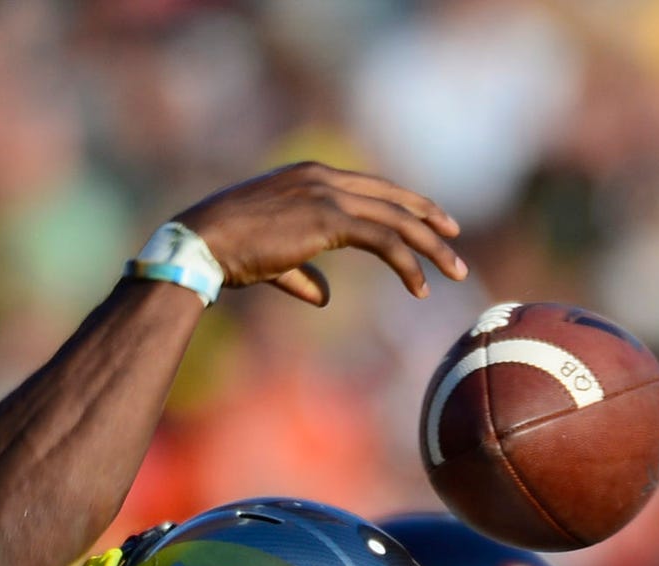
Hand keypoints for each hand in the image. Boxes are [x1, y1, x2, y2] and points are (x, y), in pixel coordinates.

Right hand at [175, 161, 466, 305]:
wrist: (203, 243)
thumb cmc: (227, 252)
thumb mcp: (274, 259)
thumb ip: (304, 273)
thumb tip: (326, 296)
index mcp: (310, 175)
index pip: (371, 187)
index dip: (403, 203)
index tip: (429, 222)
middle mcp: (324, 177)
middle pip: (392, 196)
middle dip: (428, 218)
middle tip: (454, 238)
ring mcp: (328, 195)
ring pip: (396, 219)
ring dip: (430, 246)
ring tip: (454, 271)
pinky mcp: (330, 220)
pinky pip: (384, 240)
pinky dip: (408, 263)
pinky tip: (421, 286)